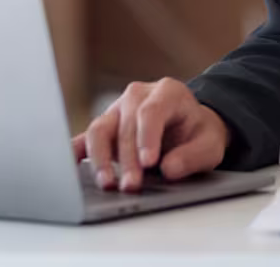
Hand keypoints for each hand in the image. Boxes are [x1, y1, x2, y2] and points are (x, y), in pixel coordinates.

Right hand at [72, 78, 228, 191]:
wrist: (190, 128)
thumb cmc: (199, 134)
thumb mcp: (210, 145)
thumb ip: (194, 155)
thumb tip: (169, 168)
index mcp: (168, 92)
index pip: (151, 111)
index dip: (147, 137)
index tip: (148, 163)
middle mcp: (138, 96)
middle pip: (126, 125)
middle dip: (127, 159)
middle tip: (131, 186)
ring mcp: (117, 110)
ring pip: (99, 129)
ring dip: (101, 158)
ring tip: (107, 183)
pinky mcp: (105, 127)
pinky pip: (85, 138)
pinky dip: (76, 152)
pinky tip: (69, 168)